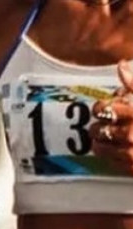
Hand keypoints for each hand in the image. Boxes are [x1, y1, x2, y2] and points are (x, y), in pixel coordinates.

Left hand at [90, 60, 132, 174]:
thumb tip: (121, 65)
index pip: (104, 109)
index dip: (101, 108)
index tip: (104, 108)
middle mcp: (132, 134)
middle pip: (100, 129)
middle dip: (99, 126)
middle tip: (102, 125)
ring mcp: (132, 154)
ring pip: (101, 147)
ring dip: (100, 142)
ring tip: (104, 138)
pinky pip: (112, 162)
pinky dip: (110, 156)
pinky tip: (116, 150)